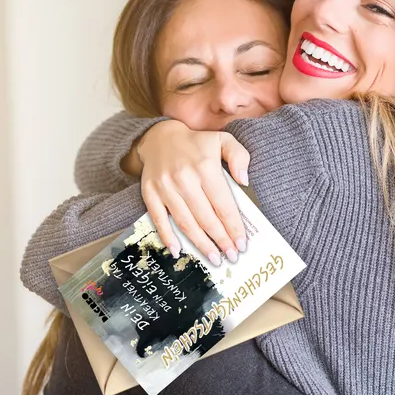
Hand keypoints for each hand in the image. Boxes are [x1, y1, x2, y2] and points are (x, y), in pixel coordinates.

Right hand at [136, 120, 249, 266]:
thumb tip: (244, 181)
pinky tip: (178, 251)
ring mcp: (165, 187)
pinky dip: (168, 237)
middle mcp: (184, 178)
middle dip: (220, 240)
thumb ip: (239, 157)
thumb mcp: (223, 140)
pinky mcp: (150, 193)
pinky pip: (159, 219)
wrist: (159, 137)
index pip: (223, 204)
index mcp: (205, 167)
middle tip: (231, 256)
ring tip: (213, 257)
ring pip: (185, 222)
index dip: (233, 227)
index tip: (241, 244)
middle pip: (206, 218)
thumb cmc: (196, 143)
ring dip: (200, 244)